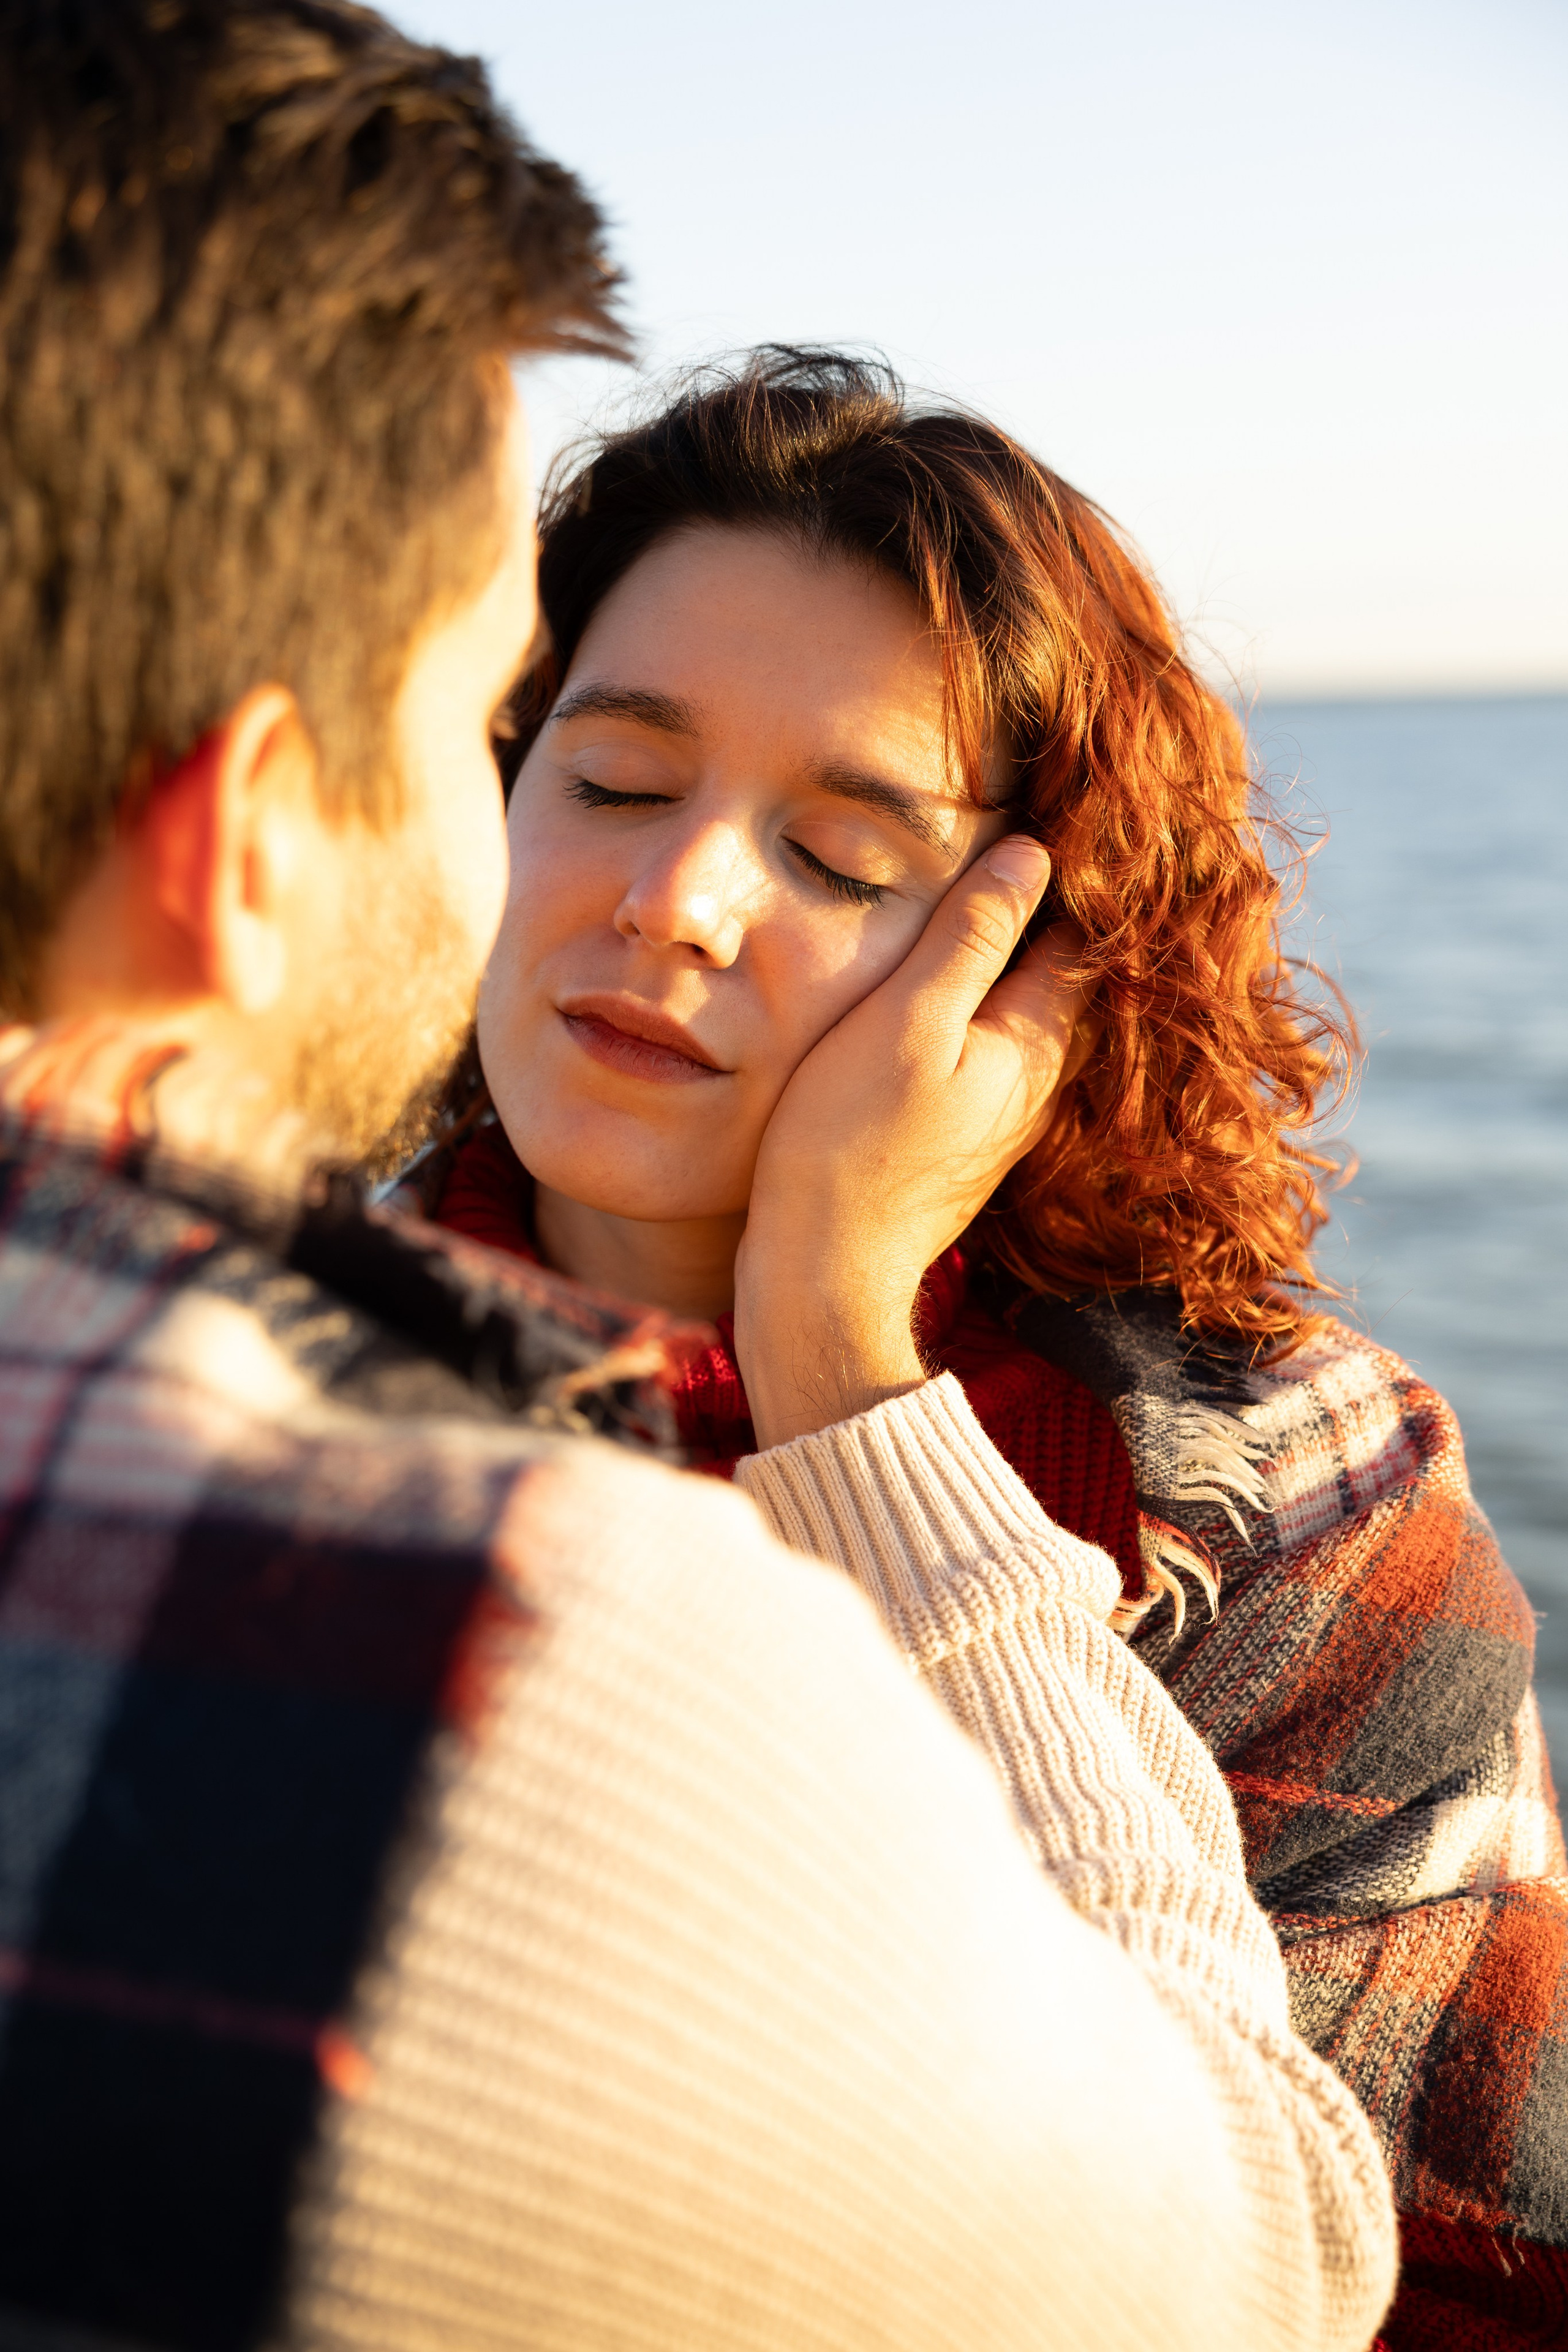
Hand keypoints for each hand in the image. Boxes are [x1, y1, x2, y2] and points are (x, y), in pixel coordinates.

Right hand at [734, 837, 1093, 1448]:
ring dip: (1004, 952)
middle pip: (1055, 968)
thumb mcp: (905, 1022)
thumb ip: (970, 938)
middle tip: (1015, 827)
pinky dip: (973, 1001)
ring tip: (976, 887)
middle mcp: (1035, 1077)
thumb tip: (1033, 855)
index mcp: (1033, 1038)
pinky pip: (983, 1046)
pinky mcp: (959, 1138)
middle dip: (1042, 904)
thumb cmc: (848, 1144)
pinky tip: (935, 981)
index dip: (1067, 866)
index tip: (1047, 800)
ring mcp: (999, 1114)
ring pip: (1017, 1008)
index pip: (1080, 928)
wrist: (821, 1276)